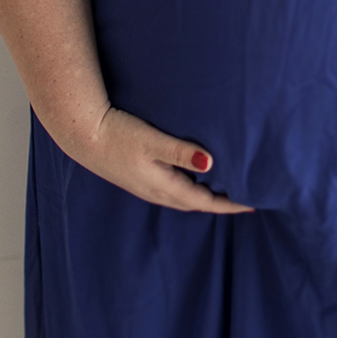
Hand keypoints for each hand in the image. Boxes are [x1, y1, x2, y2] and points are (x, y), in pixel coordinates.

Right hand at [59, 104, 252, 212]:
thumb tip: (211, 163)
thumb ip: (181, 152)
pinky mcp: (138, 178)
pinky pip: (172, 190)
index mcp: (164, 186)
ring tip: (226, 191)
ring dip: (205, 197)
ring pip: (184, 198)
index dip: (232, 203)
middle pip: (198, 203)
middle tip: (247, 197)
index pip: (206, 201)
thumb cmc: (117, 133)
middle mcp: (157, 192)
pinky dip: (190, 189)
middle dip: (222, 203)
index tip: (256, 202)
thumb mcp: (151, 140)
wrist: (80, 134)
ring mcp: (146, 187)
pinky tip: (193, 178)